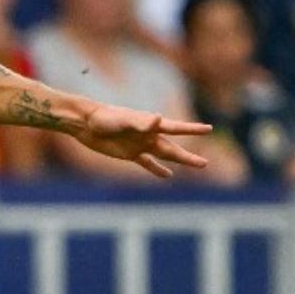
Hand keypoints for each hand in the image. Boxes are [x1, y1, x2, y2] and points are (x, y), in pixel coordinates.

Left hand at [68, 103, 212, 177]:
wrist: (85, 123)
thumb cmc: (104, 117)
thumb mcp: (122, 119)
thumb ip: (140, 121)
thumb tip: (158, 119)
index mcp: (150, 124)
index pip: (175, 128)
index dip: (192, 129)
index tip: (209, 129)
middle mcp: (148, 135)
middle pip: (172, 148)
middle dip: (188, 156)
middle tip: (205, 163)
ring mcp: (140, 144)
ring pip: (163, 155)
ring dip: (178, 161)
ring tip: (196, 165)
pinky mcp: (129, 153)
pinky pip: (147, 163)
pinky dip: (157, 169)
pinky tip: (168, 175)